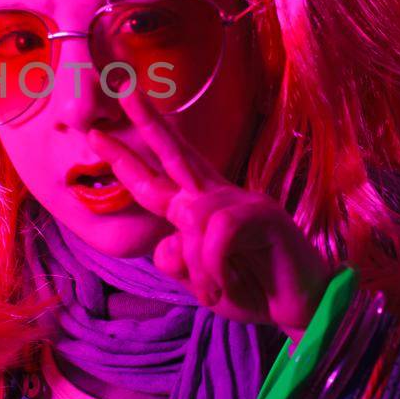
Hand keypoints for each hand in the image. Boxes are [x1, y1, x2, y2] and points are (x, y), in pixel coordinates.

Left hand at [90, 93, 333, 343]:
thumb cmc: (252, 290)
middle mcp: (218, 197)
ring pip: (191, 217)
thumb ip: (178, 262)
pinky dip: (214, 267)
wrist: (303, 309)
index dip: (126, 160)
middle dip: (149, 122)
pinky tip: (226, 286)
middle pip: (176, 153)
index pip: (156, 180)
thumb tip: (166, 244)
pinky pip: (217, 233)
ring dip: (198, 266)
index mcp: (199, 210)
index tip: (96, 136)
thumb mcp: (201, 282)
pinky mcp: (262, 215)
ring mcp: (242, 201)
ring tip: (216, 291)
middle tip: (125, 90)